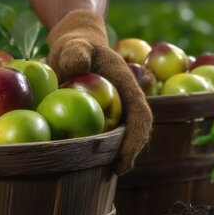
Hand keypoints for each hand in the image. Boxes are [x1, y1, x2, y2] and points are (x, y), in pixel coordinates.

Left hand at [47, 10, 152, 174]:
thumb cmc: (74, 44)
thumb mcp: (73, 45)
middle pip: (137, 130)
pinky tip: (85, 159)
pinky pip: (105, 132)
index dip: (136, 136)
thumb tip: (75, 72)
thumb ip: (75, 54)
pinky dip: (100, 147)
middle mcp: (126, 98)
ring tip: (103, 171)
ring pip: (123, 134)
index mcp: (127, 84)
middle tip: (116, 171)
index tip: (125, 156)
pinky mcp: (104, 112)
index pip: (140, 113)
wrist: (75, 43)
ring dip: (117, 153)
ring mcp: (117, 107)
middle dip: (130, 152)